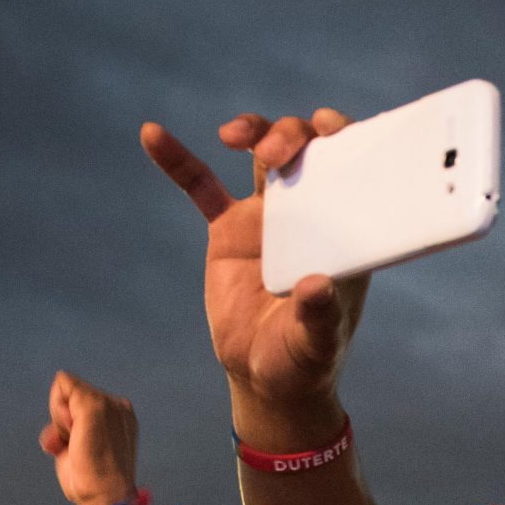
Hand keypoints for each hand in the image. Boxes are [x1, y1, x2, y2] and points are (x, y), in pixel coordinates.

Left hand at [41, 371, 138, 504]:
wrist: (106, 499)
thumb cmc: (92, 484)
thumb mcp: (79, 453)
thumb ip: (69, 435)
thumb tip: (52, 439)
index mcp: (118, 418)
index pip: (82, 402)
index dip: (69, 422)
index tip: (77, 446)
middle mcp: (118, 407)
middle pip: (73, 393)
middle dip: (64, 418)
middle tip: (77, 447)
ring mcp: (109, 404)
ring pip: (66, 388)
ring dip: (61, 417)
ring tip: (77, 444)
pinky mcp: (96, 406)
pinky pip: (63, 384)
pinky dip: (57, 408)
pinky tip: (70, 434)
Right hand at [141, 110, 364, 406]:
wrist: (265, 377)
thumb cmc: (304, 360)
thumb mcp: (315, 343)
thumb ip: (319, 315)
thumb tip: (317, 287)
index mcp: (342, 230)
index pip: (351, 169)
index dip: (343, 137)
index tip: (326, 127)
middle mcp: (309, 213)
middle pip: (306, 150)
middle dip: (291, 135)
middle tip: (273, 152)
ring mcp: (267, 218)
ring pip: (261, 155)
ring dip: (253, 131)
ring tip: (233, 135)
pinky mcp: (227, 231)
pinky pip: (200, 186)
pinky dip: (177, 160)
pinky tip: (153, 135)